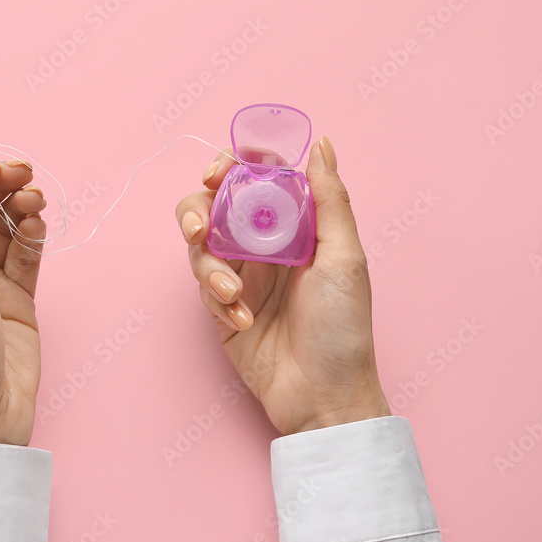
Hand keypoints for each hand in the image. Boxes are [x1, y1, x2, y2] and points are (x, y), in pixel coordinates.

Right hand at [175, 137, 390, 434]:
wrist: (323, 397)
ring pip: (201, 247)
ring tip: (231, 293)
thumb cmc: (343, 328)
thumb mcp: (344, 258)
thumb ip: (329, 199)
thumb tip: (322, 144)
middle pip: (213, 207)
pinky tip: (242, 321)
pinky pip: (202, 288)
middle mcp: (264, 246)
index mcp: (295, 226)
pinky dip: (217, 300)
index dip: (232, 169)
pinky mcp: (222, 310)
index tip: (220, 174)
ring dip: (209, 266)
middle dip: (197, 211)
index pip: (255, 180)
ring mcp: (241, 277)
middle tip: (200, 228)